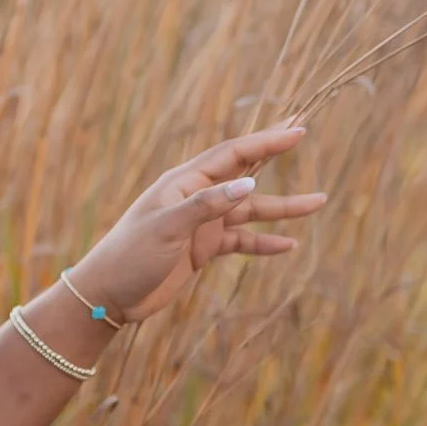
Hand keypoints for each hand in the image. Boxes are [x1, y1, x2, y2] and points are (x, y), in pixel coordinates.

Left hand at [69, 124, 325, 323]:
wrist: (108, 294)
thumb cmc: (130, 255)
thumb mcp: (167, 229)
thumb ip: (207, 206)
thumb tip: (250, 183)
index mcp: (184, 182)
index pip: (233, 155)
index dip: (266, 141)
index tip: (297, 131)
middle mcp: (196, 197)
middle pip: (245, 172)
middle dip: (274, 153)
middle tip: (303, 132)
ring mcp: (201, 223)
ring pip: (249, 210)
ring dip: (282, 208)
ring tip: (318, 201)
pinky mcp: (202, 249)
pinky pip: (241, 241)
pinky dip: (264, 242)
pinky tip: (288, 245)